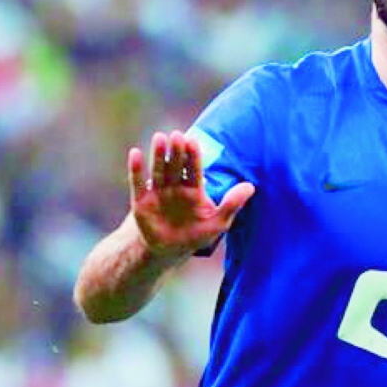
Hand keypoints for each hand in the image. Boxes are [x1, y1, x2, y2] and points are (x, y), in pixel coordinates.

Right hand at [129, 130, 254, 258]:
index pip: (194, 169)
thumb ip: (232, 205)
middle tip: (177, 135)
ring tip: (159, 138)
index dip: (193, 156)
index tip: (192, 141)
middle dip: (177, 151)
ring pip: (159, 170)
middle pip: (176, 166)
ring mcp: (158, 193)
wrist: (169, 252)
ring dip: (158, 155)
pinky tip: (135, 153)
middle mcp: (175, 187)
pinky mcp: (141, 201)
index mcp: (194, 189)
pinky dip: (136, 169)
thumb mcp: (218, 223)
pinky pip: (138, 183)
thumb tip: (250, 186)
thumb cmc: (195, 236)